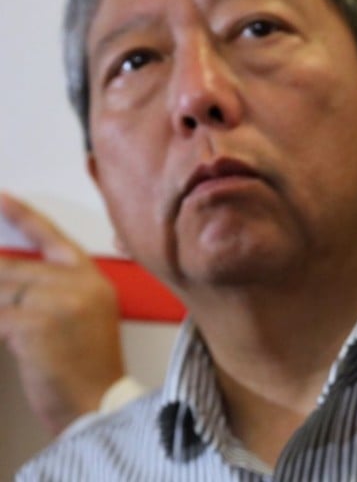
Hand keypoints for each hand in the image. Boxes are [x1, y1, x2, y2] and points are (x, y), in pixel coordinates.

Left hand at [0, 193, 125, 433]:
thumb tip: (7, 278)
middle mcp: (81, 286)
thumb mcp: (80, 321)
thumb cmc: (88, 371)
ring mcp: (59, 303)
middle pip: (15, 268)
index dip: (25, 217)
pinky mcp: (34, 325)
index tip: (3, 199)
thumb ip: (52, 293)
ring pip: (0, 290)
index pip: (55, 239)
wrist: (98, 406)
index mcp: (95, 282)